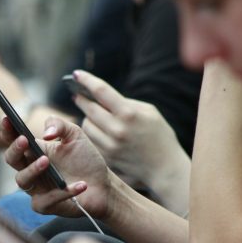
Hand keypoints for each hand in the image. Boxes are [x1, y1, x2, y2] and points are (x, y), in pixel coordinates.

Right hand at [1, 115, 112, 218]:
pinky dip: (64, 192)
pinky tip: (81, 185)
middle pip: (12, 160)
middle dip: (15, 149)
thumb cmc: (86, 160)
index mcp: (35, 151)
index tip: (7, 119)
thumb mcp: (75, 135)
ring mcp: (36, 188)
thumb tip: (45, 133)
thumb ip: (60, 125)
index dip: (8, 130)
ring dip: (33, 169)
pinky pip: (47, 200)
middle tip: (24, 140)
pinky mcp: (46, 205)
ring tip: (46, 161)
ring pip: (22, 180)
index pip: (15, 139)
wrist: (104, 185)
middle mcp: (31, 169)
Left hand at [74, 70, 190, 214]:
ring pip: (86, 126)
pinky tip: (97, 130)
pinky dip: (92, 133)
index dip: (86, 80)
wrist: (165, 168)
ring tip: (92, 114)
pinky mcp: (105, 158)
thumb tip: (101, 97)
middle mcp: (116, 130)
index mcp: (129, 113)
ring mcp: (109, 146)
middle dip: (81, 99)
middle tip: (77, 94)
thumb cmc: (160, 136)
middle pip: (88, 109)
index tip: (76, 74)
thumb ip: (125, 103)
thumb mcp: (149, 112)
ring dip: (87, 118)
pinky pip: (91, 140)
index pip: (100, 91)